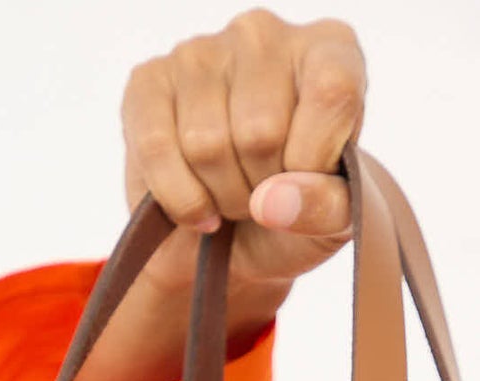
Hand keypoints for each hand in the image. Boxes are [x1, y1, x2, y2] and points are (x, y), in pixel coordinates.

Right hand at [72, 10, 364, 380]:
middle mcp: (269, 33)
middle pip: (264, 123)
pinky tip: (194, 210)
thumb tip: (279, 193)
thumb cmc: (295, 224)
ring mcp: (202, 50)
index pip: (333, 89)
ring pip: (209, 138)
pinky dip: (177, 197)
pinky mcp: (146, 82)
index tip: (306, 192)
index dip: (316, 159)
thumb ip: (327, 207)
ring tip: (228, 203)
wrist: (232, 248)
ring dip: (219, 196)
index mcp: (332, 54)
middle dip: (262, 187)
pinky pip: (156, 144)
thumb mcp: (333, 229)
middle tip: (260, 204)